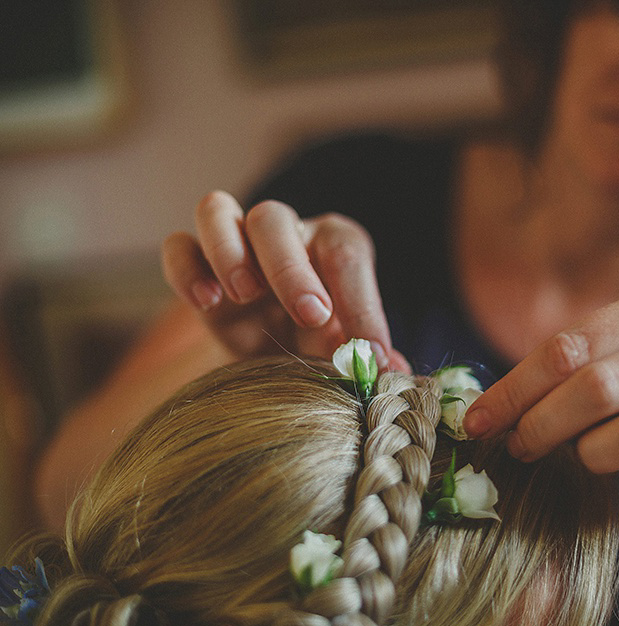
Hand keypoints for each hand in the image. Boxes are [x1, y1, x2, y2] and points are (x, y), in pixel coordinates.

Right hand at [162, 190, 408, 369]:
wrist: (275, 361)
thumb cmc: (321, 346)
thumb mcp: (349, 352)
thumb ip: (369, 356)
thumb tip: (393, 373)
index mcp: (333, 244)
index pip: (346, 254)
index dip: (361, 301)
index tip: (369, 351)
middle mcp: (284, 233)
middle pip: (274, 219)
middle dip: (291, 268)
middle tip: (311, 316)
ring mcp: (234, 244)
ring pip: (216, 211)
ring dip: (227, 251)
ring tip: (243, 296)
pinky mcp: (196, 266)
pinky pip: (178, 247)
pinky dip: (184, 269)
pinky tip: (206, 304)